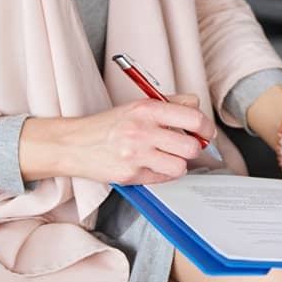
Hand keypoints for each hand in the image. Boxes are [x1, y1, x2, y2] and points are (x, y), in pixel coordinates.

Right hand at [22, 93, 216, 185]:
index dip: (206, 128)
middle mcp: (142, 131)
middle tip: (188, 146)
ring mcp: (136, 155)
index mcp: (147, 109)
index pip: (193, 118)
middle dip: (194, 148)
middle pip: (191, 146)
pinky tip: (153, 165)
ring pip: (181, 166)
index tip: (206, 132)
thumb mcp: (139, 105)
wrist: (75, 144)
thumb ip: (171, 103)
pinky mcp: (131, 175)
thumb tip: (198, 108)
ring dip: (179, 163)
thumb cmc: (110, 125)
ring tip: (169, 157)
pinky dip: (164, 173)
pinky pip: (164, 178)